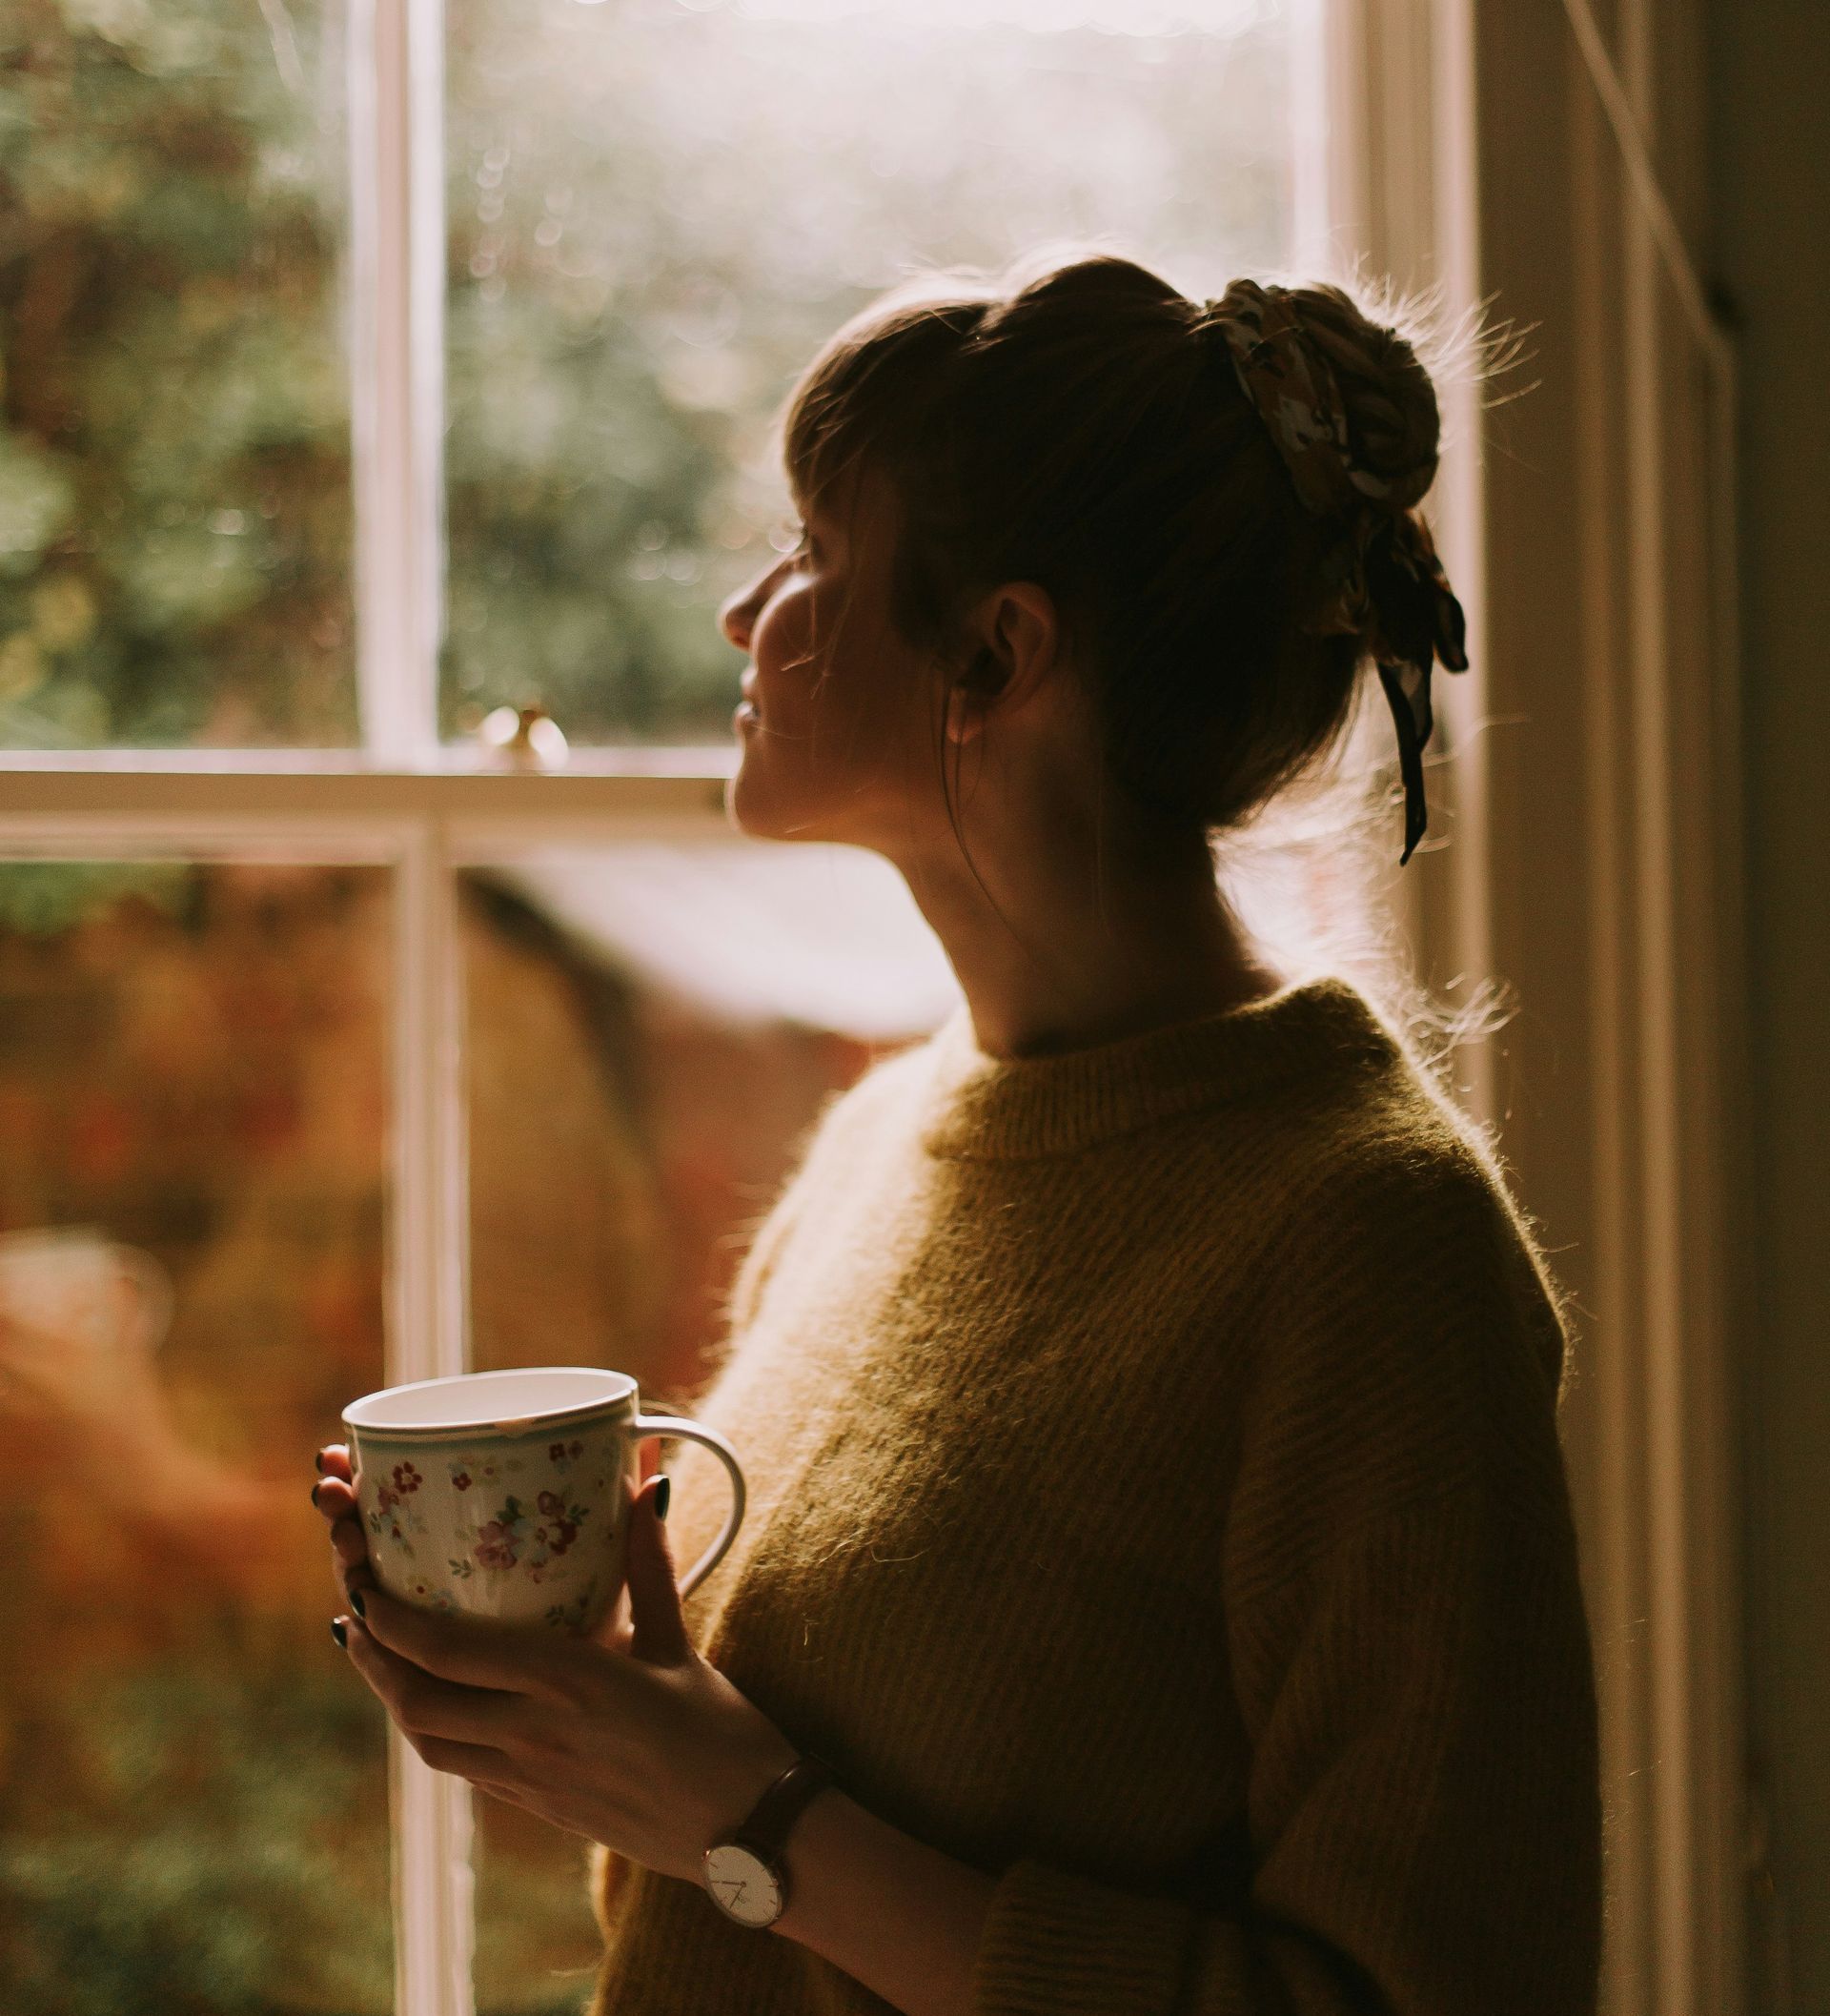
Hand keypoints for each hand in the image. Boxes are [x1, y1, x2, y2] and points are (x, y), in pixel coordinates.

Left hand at [311, 1445, 797, 1884]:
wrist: (746, 1832)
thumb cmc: (720, 1734)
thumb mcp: (678, 1640)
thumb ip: (648, 1561)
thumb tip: (645, 1480)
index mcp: (567, 1683)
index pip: (447, 1651)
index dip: (391, 1617)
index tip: (363, 1577)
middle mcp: (533, 1734)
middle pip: (416, 1700)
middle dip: (373, 1654)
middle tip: (355, 1608)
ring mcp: (529, 1779)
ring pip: (427, 1740)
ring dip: (390, 1694)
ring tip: (375, 1650)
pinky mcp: (537, 1806)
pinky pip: (460, 1765)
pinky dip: (430, 1727)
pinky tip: (434, 1698)